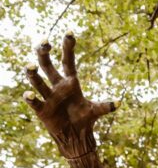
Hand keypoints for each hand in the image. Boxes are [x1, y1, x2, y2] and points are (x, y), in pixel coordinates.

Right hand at [22, 34, 118, 156]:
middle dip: (43, 53)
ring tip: (30, 66)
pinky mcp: (41, 109)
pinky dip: (30, 97)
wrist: (74, 136)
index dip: (68, 47)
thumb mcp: (95, 111)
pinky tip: (29, 94)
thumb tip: (119, 103)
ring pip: (37, 80)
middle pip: (47, 65)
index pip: (67, 61)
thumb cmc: (83, 119)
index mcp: (69, 82)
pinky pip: (33, 101)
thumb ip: (105, 107)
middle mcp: (56, 86)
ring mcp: (47, 96)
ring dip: (32, 73)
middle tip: (45, 42)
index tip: (70, 32)